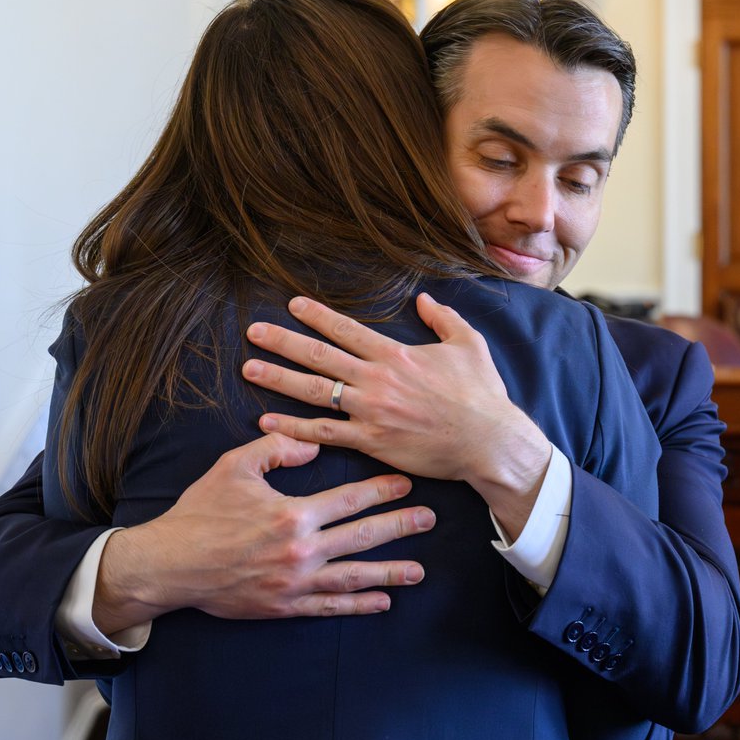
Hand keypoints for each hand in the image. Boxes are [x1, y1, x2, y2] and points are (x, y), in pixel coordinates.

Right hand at [92, 433, 433, 633]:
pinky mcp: (283, 606)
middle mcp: (301, 550)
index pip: (349, 500)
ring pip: (353, 576)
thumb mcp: (233, 467)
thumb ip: (275, 449)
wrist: (170, 565)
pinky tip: (382, 603)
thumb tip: (311, 444)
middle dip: (400, 527)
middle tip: (429, 519)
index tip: (406, 483)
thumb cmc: (200, 512)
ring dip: (390, 572)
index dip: (381, 490)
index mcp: (292, 514)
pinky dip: (357, 605)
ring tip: (419, 571)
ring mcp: (294, 582)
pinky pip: (329, 607)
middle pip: (362, 537)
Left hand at [242, 294, 550, 537]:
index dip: (316, 316)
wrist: (489, 441)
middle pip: (320, 357)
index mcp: (396, 355)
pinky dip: (294, 427)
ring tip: (250, 370)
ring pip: (315, 392)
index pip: (346, 329)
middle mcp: (377, 380)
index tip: (292, 305)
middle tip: (253, 332)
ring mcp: (371, 412)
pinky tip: (268, 421)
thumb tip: (423, 298)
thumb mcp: (469, 344)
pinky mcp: (372, 442)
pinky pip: (325, 434)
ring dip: (279, 380)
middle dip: (283, 342)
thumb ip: (443, 318)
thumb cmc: (482, 394)